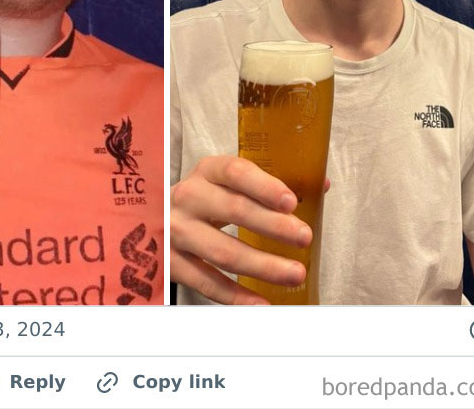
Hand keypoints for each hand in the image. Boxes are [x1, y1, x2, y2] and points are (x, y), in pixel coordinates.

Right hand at [171, 155, 319, 304]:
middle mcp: (188, 197)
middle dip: (274, 226)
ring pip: (223, 251)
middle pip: (234, 209)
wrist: (153, 218)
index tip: (291, 202)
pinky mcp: (169, 261)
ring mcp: (175, 230)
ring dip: (263, 265)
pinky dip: (236, 296)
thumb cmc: (205, 200)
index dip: (264, 186)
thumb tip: (320, 184)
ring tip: (295, 273)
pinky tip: (261, 303)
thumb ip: (270, 184)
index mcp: (207, 171)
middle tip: (304, 238)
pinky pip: (206, 282)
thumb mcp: (227, 183)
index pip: (235, 171)